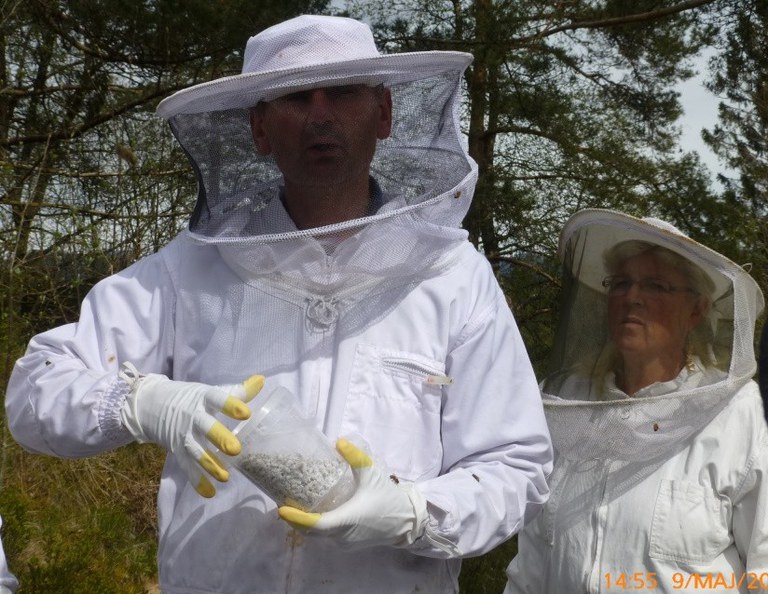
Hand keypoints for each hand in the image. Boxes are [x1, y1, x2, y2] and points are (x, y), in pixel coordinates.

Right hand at [119, 363, 263, 496]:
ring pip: (196, 450)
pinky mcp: (176, 450)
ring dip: (210, 464)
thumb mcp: (209, 391)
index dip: (230, 406)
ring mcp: (183, 434)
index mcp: (203, 398)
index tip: (246, 413)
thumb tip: (262, 381)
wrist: (151, 404)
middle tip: (236, 449)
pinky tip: (209, 492)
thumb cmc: (190, 398)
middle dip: (220, 438)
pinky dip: (196, 480)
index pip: (218, 399)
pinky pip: (186, 466)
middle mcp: (192, 416)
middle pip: (206, 427)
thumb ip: (237, 390)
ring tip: (226, 477)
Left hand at [278, 438, 427, 548]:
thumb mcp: (371, 473)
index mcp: (346, 520)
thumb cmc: (387, 497)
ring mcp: (345, 543)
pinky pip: (327, 537)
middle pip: (311, 532)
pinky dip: (317, 527)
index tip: (281, 508)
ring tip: (294, 506)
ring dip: (305, 524)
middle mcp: (342, 536)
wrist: (406, 521)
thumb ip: (355, 457)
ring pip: (318, 536)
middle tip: (283, 502)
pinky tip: (314, 513)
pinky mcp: (349, 544)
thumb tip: (338, 441)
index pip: (315, 525)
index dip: (297, 518)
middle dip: (295, 520)